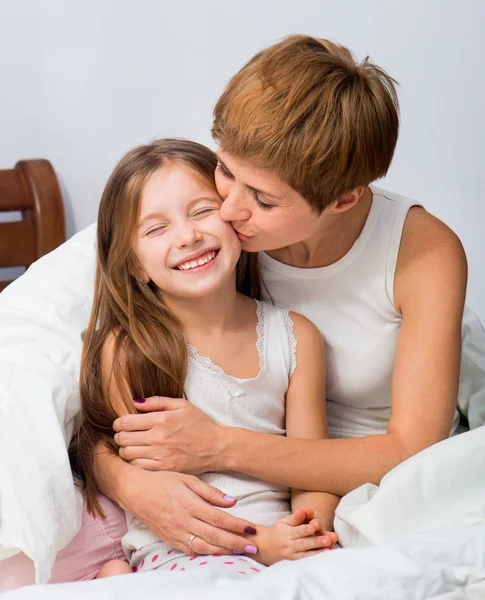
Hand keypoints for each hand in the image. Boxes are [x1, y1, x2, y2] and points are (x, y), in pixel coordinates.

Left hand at [113, 397, 226, 472]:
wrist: (217, 447)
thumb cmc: (200, 424)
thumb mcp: (182, 405)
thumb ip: (157, 402)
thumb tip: (135, 402)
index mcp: (161, 420)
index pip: (126, 422)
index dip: (118, 423)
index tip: (120, 423)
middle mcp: (158, 438)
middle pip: (123, 439)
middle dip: (119, 435)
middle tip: (124, 434)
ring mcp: (160, 456)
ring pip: (127, 454)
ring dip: (125, 449)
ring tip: (131, 445)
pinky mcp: (164, 469)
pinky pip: (138, 467)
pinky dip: (134, 461)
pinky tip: (140, 456)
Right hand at [123, 467, 257, 555]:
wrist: (134, 491)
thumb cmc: (162, 480)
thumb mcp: (187, 479)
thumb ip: (210, 492)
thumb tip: (232, 502)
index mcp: (188, 503)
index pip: (219, 518)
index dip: (237, 525)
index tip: (252, 529)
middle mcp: (182, 521)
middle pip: (214, 536)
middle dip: (236, 542)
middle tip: (254, 547)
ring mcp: (175, 532)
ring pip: (204, 547)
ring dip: (224, 551)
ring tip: (240, 552)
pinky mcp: (169, 540)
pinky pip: (190, 550)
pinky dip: (206, 553)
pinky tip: (218, 552)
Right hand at [248, 509, 337, 566]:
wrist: (264, 548)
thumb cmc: (277, 532)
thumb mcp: (283, 521)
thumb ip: (294, 517)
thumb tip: (303, 511)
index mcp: (287, 533)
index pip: (298, 530)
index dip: (306, 528)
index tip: (316, 525)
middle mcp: (289, 545)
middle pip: (304, 543)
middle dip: (317, 541)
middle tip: (328, 539)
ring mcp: (291, 556)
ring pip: (305, 555)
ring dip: (318, 552)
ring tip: (329, 549)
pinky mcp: (293, 564)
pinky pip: (304, 563)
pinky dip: (313, 561)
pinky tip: (322, 558)